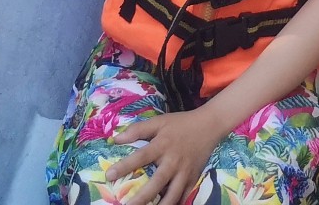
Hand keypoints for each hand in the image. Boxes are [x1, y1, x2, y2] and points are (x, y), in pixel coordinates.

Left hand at [104, 106, 229, 204]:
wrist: (209, 126)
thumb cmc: (180, 124)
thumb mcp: (159, 122)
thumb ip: (137, 130)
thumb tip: (115, 139)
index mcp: (162, 145)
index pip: (141, 157)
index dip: (124, 166)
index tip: (109, 175)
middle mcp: (173, 161)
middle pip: (157, 183)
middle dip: (141, 198)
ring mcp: (184, 172)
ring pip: (172, 196)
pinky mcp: (193, 179)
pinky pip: (183, 197)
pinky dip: (175, 204)